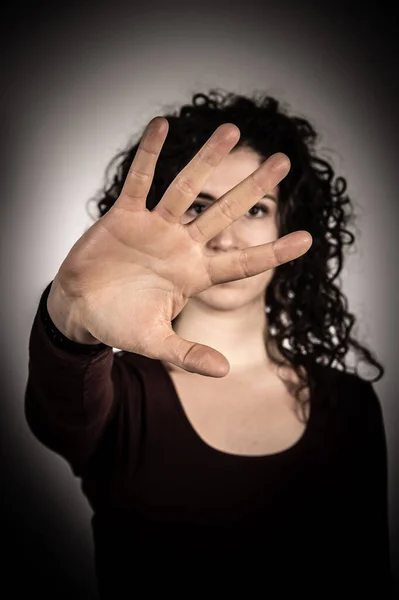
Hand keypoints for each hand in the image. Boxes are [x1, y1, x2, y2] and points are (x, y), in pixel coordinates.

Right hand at [55, 117, 311, 376]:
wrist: (80, 309)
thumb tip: (225, 371)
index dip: (274, 252)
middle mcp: (181, 246)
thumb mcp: (156, 342)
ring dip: (207, 160)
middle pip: (224, 213)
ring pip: (186, 188)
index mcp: (194, 275)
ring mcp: (155, 228)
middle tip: (284, 162)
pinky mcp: (125, 216)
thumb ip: (188, 355)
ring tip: (232, 131)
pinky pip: (139, 181)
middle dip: (253, 189)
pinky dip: (148, 155)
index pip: (241, 262)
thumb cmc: (120, 324)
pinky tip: (161, 126)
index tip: (308, 239)